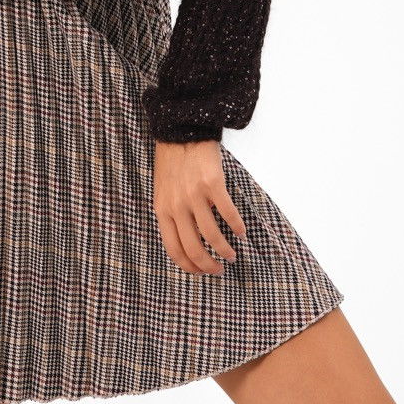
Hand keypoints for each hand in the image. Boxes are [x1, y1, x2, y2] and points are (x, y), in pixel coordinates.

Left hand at [153, 139, 246, 275]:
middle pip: (194, 248)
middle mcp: (177, 206)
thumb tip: (185, 240)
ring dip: (225, 250)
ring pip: (212, 235)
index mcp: (162, 210)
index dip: (189, 266)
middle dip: (209, 265)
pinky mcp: (211, 184)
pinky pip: (228, 213)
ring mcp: (194, 195)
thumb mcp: (162, 190)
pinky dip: (237, 226)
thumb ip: (171, 213)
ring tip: (232, 254)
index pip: (174, 249)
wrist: (180, 131)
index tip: (201, 272)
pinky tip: (241, 231)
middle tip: (220, 269)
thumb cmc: (172, 161)